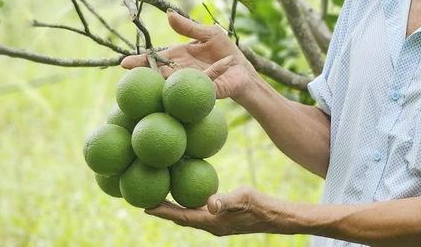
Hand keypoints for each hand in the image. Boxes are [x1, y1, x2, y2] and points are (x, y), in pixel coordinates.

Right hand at [121, 10, 257, 101]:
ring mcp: (192, 83)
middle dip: (144, 75)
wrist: (243, 70)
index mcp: (179, 57)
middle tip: (128, 75)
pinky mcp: (207, 91)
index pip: (156, 59)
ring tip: (150, 78)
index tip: (124, 63)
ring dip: (164, 80)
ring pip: (174, 83)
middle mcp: (181, 72)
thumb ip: (188, 27)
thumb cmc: (225, 51)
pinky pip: (204, 83)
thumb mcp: (208, 34)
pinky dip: (207, 75)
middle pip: (159, 75)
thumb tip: (168, 14)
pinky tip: (204, 70)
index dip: (141, 61)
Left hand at [144, 186, 290, 236]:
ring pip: (190, 216)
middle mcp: (211, 225)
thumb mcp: (243, 198)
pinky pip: (200, 212)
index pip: (181, 217)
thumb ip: (226, 201)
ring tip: (163, 197)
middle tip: (147, 200)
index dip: (163, 212)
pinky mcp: (224, 219)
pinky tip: (190, 195)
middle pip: (182, 218)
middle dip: (165, 211)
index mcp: (211, 222)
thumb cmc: (259, 205)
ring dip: (176, 209)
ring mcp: (217, 224)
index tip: (145, 206)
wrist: (275, 216)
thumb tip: (210, 203)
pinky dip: (190, 205)